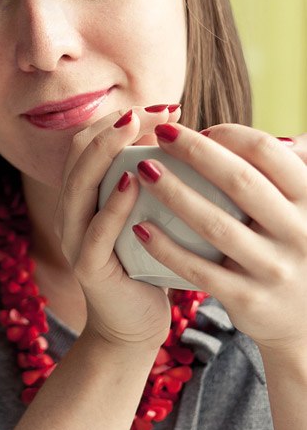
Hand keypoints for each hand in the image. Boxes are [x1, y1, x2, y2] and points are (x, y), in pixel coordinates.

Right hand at [54, 104, 180, 349]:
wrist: (133, 325)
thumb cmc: (148, 264)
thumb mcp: (147, 216)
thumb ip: (152, 183)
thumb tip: (191, 142)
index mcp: (83, 195)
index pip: (89, 141)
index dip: (120, 117)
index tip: (164, 108)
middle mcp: (71, 211)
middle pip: (79, 152)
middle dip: (115, 124)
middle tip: (156, 111)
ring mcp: (73, 238)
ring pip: (79, 183)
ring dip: (106, 150)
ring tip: (134, 128)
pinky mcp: (87, 266)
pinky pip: (94, 229)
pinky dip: (112, 203)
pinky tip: (132, 182)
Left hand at [130, 123, 306, 352]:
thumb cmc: (294, 250)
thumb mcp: (305, 212)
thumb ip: (291, 176)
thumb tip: (280, 136)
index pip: (268, 153)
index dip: (231, 135)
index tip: (202, 131)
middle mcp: (298, 233)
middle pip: (240, 181)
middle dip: (196, 152)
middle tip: (161, 133)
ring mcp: (272, 269)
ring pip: (214, 224)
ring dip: (175, 193)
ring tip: (144, 171)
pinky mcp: (248, 299)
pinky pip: (199, 270)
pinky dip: (167, 248)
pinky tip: (140, 228)